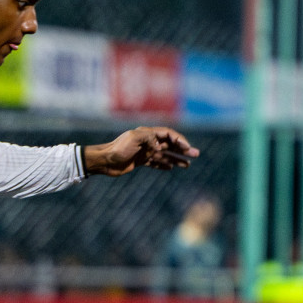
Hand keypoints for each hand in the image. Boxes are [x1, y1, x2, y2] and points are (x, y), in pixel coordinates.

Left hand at [83, 127, 198, 175]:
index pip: (168, 134)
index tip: (187, 148)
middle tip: (196, 154)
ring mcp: (145, 152)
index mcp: (148, 134)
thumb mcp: (133, 139)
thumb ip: (149, 138)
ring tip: (187, 165)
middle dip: (183, 149)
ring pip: (165, 154)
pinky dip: (164, 165)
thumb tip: (160, 146)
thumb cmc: (118, 148)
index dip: (179, 140)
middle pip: (170, 144)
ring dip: (177, 159)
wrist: (105, 161)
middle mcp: (148, 141)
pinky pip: (156, 162)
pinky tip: (171, 168)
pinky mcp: (140, 161)